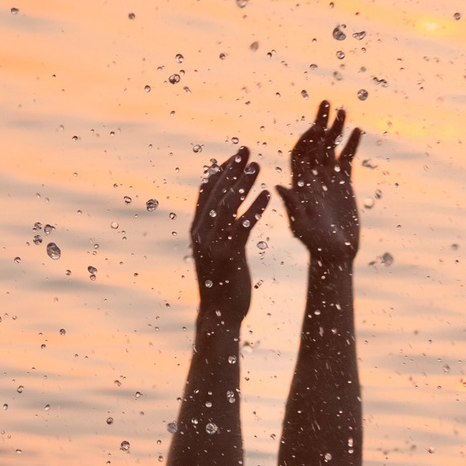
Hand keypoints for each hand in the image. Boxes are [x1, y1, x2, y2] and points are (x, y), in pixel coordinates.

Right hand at [190, 147, 268, 322]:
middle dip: (232, 169)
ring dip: (243, 183)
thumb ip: (217, 231)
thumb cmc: (222, 284)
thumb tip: (225, 212)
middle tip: (246, 150)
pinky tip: (268, 195)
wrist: (220, 315)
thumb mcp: (216, 253)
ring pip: (228, 205)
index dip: (219, 172)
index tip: (234, 157)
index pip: (206, 192)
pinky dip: (254, 208)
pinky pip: (242, 226)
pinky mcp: (229, 256)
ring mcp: (213, 244)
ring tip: (258, 166)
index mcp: (198, 230)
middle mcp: (201, 233)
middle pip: (216, 193)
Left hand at [276, 102, 362, 260]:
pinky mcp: (343, 182)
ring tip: (343, 111)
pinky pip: (347, 158)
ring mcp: (328, 177)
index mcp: (299, 183)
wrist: (335, 253)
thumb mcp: (301, 225)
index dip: (307, 139)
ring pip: (331, 147)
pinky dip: (352, 145)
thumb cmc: (315, 243)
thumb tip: (279, 186)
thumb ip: (292, 205)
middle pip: (315, 144)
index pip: (300, 153)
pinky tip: (357, 131)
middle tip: (325, 103)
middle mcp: (312, 176)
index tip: (316, 128)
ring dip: (336, 129)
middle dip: (320, 123)